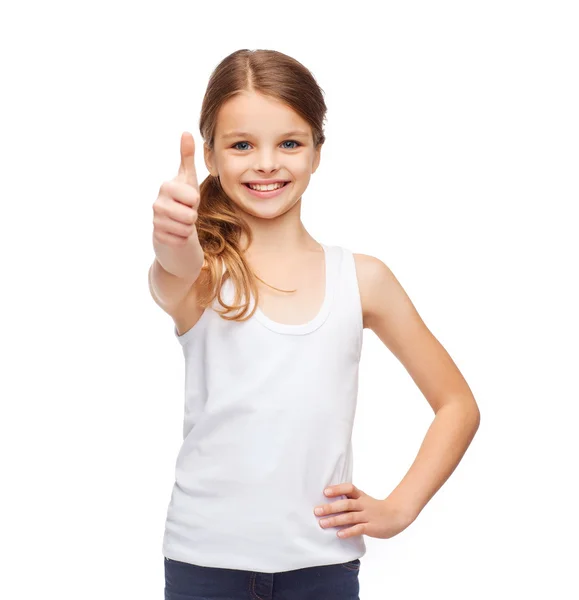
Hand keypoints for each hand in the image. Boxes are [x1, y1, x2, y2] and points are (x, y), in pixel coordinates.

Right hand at [152, 132, 201, 246]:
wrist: (173, 227)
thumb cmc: (183, 201)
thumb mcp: (188, 179)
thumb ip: (187, 157)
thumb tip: (187, 132)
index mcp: (166, 187)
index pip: (192, 197)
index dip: (195, 200)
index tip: (189, 199)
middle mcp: (157, 203)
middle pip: (190, 215)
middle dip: (193, 216)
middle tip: (186, 213)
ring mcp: (156, 221)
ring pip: (186, 229)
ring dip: (189, 228)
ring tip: (182, 222)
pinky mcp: (158, 238)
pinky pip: (181, 241)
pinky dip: (183, 239)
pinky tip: (177, 233)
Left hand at [313, 483, 415, 539]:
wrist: (397, 516)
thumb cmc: (376, 508)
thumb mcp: (364, 500)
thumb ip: (350, 501)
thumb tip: (330, 502)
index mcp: (361, 496)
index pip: (349, 488)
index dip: (337, 489)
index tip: (325, 491)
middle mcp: (363, 505)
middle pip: (346, 504)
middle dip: (330, 507)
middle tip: (317, 511)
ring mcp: (367, 516)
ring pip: (349, 517)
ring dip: (335, 520)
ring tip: (322, 523)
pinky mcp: (371, 527)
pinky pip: (358, 529)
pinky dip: (348, 531)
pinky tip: (339, 534)